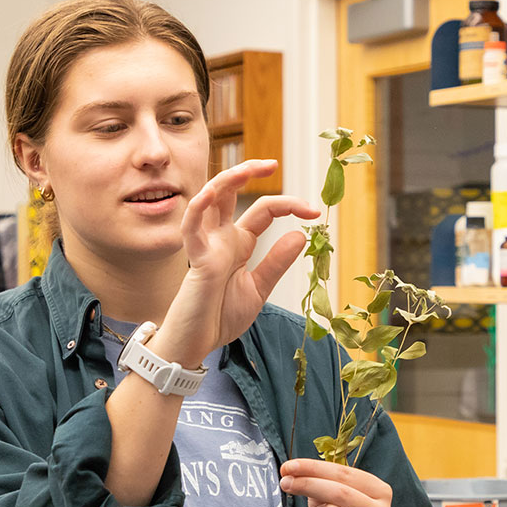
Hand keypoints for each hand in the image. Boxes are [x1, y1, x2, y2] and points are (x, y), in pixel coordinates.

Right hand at [156, 159, 320, 363]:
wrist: (196, 343)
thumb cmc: (220, 316)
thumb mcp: (259, 288)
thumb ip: (277, 262)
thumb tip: (301, 235)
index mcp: (239, 243)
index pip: (264, 211)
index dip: (289, 205)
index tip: (315, 211)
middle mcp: (222, 237)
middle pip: (231, 192)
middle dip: (249, 171)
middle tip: (272, 163)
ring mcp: (207, 245)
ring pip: (210, 199)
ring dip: (227, 179)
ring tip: (250, 167)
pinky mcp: (195, 259)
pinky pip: (191, 227)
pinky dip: (199, 207)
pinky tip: (211, 194)